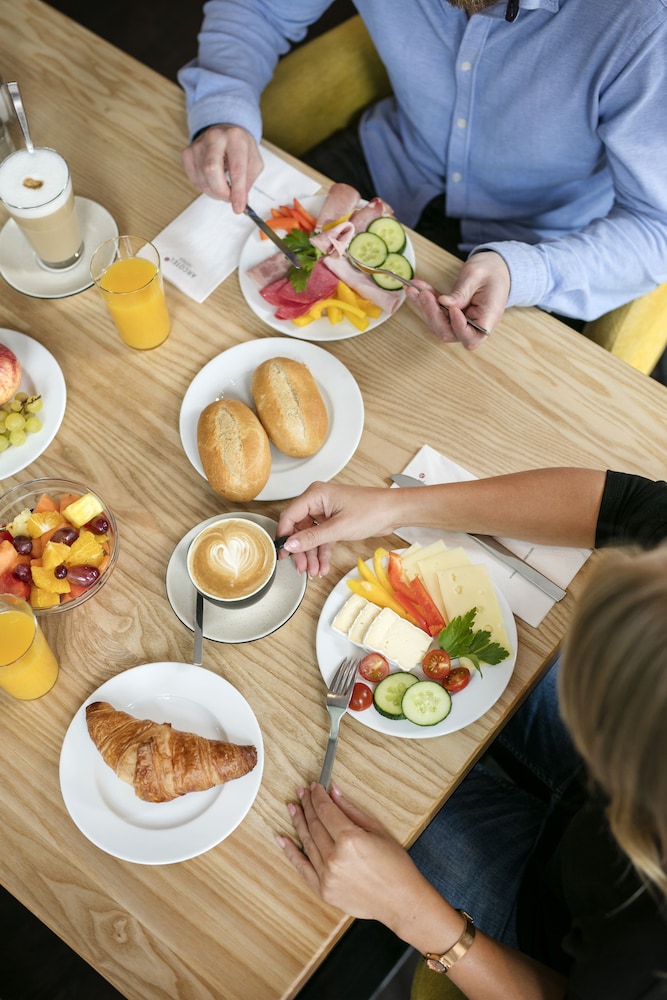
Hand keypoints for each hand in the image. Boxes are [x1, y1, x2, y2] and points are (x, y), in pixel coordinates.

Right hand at [181, 124, 263, 211]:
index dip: (237, 192)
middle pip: (211, 171)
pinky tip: (213, 181)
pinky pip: (195, 181)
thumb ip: (248, 182)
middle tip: (230, 198)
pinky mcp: (187, 154)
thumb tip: (240, 202)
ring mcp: (198, 145)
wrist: (224, 132)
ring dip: (215, 191)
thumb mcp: (253, 162)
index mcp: (235, 137)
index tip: (239, 208)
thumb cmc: (240, 148)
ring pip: (202, 179)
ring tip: (223, 186)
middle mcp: (214, 138)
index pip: (236, 169)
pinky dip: (205, 187)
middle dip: (222, 192)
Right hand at [276, 482, 397, 576]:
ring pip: (311, 537)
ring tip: (313, 571)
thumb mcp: (338, 528)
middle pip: (299, 529)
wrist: (394, 512)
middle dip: (301, 550)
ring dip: (312, 555)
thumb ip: (312, 538)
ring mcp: (326, 512)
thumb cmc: (371, 510)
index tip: (282, 553)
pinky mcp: (334, 521)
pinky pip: (322, 539)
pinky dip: (322, 553)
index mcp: (315, 495)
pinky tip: (322, 566)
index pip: (290, 516)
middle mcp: (318, 501)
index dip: (284, 536)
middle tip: (300, 567)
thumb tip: (290, 545)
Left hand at [277, 782, 423, 923]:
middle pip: (314, 824)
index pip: (326, 811)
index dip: (318, 796)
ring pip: (306, 843)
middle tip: (301, 793)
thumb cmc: (395, 866)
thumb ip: (351, 810)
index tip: (314, 787)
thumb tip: (334, 793)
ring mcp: (327, 876)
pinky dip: (290, 852)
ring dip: (298, 823)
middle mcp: (334, 857)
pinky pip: (302, 868)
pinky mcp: (324, 890)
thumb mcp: (377, 830)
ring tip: (293, 808)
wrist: (400, 901)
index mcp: (350, 839)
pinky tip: (282, 839)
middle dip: (307, 806)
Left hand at [406, 251, 509, 347]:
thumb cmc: (491, 271)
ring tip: (414, 288)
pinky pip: (436, 312)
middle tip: (424, 295)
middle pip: (450, 333)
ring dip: (424, 307)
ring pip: (438, 324)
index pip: (472, 337)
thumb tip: (444, 303)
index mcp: (488, 318)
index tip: (452, 309)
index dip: (459, 327)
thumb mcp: (476, 275)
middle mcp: (474, 325)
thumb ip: (461, 292)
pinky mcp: (451, 315)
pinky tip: (416, 287)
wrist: (495, 268)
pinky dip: (425, 300)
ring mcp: (461, 322)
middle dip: (433, 315)